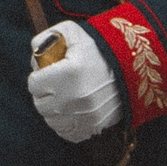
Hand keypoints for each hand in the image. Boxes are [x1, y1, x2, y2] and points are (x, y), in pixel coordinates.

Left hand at [28, 21, 125, 142]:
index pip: (34, 84)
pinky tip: (71, 113)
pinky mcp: (96, 126)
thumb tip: (36, 53)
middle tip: (54, 86)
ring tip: (63, 98)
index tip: (48, 73)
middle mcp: (75, 98)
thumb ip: (46, 38)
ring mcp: (86, 115)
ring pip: (52, 121)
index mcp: (67, 74)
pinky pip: (69, 133)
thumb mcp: (71, 32)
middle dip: (43, 94)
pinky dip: (66, 125)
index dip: (38, 78)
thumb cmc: (99, 49)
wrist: (132, 67)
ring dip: (53, 110)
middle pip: (40, 104)